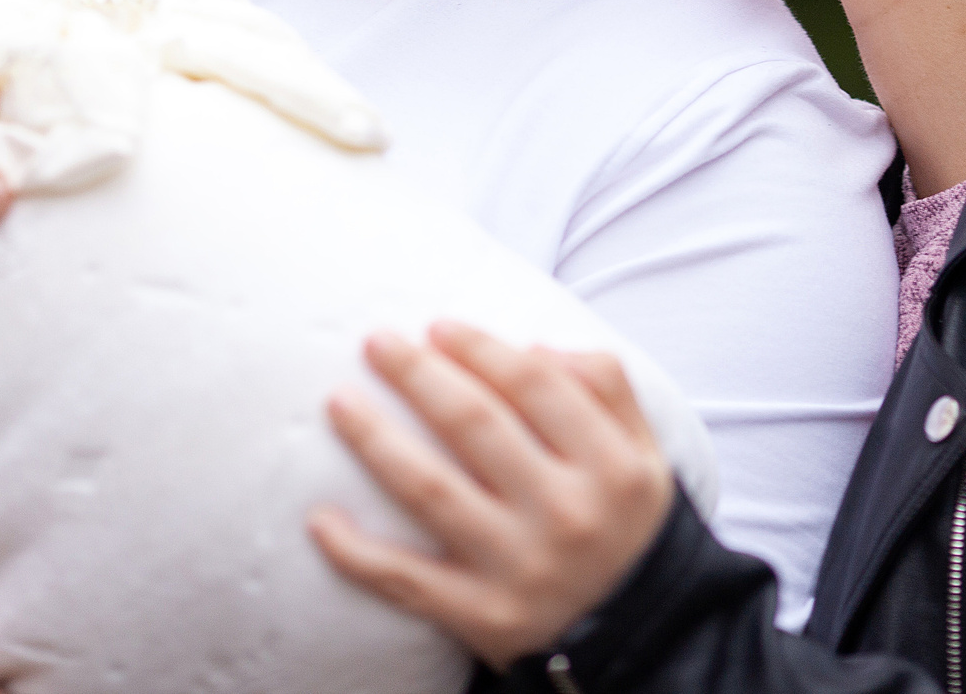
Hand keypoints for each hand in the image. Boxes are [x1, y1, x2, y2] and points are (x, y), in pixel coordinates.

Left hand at [308, 321, 673, 668]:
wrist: (641, 637)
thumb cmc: (625, 529)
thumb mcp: (644, 455)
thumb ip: (605, 389)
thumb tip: (536, 347)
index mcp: (609, 467)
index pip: (535, 384)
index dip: (480, 347)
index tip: (438, 327)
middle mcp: (566, 514)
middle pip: (474, 424)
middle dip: (417, 374)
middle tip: (376, 342)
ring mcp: (520, 568)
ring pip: (431, 490)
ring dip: (376, 441)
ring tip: (339, 402)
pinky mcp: (483, 616)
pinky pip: (407, 580)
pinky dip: (357, 553)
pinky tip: (321, 520)